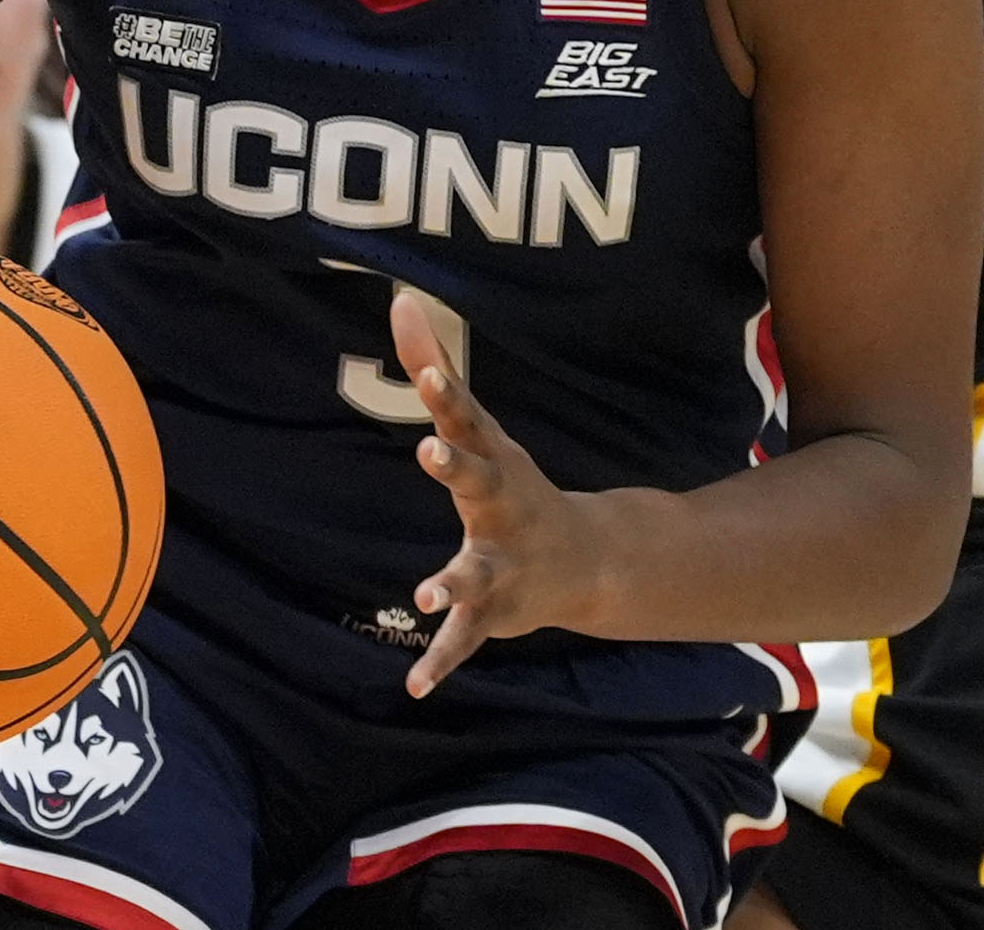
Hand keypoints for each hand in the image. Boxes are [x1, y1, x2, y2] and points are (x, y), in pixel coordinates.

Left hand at [391, 290, 604, 698]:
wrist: (587, 562)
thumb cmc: (512, 484)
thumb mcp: (478, 427)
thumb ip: (433, 364)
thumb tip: (397, 297)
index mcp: (494, 461)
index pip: (465, 418)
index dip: (444, 393)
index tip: (425, 370)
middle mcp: (503, 507)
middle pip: (478, 481)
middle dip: (455, 466)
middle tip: (428, 448)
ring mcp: (502, 562)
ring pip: (476, 572)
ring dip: (451, 581)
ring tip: (424, 594)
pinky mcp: (493, 612)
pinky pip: (464, 641)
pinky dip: (441, 663)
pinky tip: (413, 687)